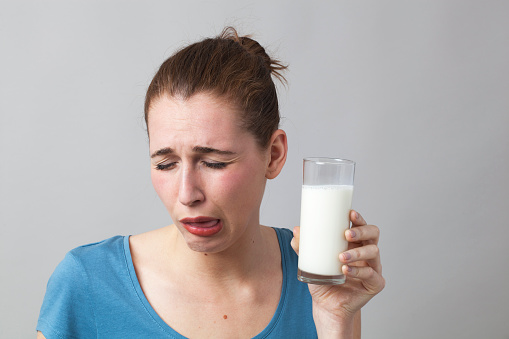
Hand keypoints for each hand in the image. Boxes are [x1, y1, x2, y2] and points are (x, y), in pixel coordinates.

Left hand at [291, 210, 384, 326]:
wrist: (326, 306)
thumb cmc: (321, 280)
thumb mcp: (310, 262)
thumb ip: (303, 248)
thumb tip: (296, 230)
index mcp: (355, 243)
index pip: (361, 225)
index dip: (359, 218)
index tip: (350, 213)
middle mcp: (366, 253)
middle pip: (373, 233)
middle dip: (361, 231)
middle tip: (346, 234)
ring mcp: (373, 268)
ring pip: (374, 252)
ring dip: (357, 252)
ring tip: (341, 257)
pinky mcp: (375, 284)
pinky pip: (371, 274)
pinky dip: (358, 271)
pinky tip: (346, 270)